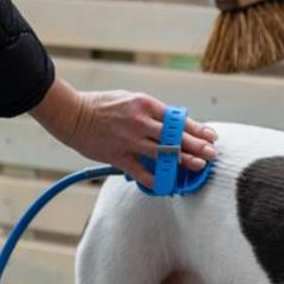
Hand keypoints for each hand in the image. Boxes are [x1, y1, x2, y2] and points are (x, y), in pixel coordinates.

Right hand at [29, 78, 217, 188]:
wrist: (72, 113)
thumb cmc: (102, 104)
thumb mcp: (132, 99)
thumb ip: (152, 112)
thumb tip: (173, 123)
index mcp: (146, 105)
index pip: (178, 119)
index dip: (197, 129)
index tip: (211, 136)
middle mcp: (141, 122)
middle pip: (175, 137)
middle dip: (197, 146)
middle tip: (212, 154)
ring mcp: (130, 140)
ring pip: (163, 153)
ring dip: (183, 161)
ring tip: (198, 166)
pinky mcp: (118, 156)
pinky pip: (141, 171)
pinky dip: (155, 178)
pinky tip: (167, 183)